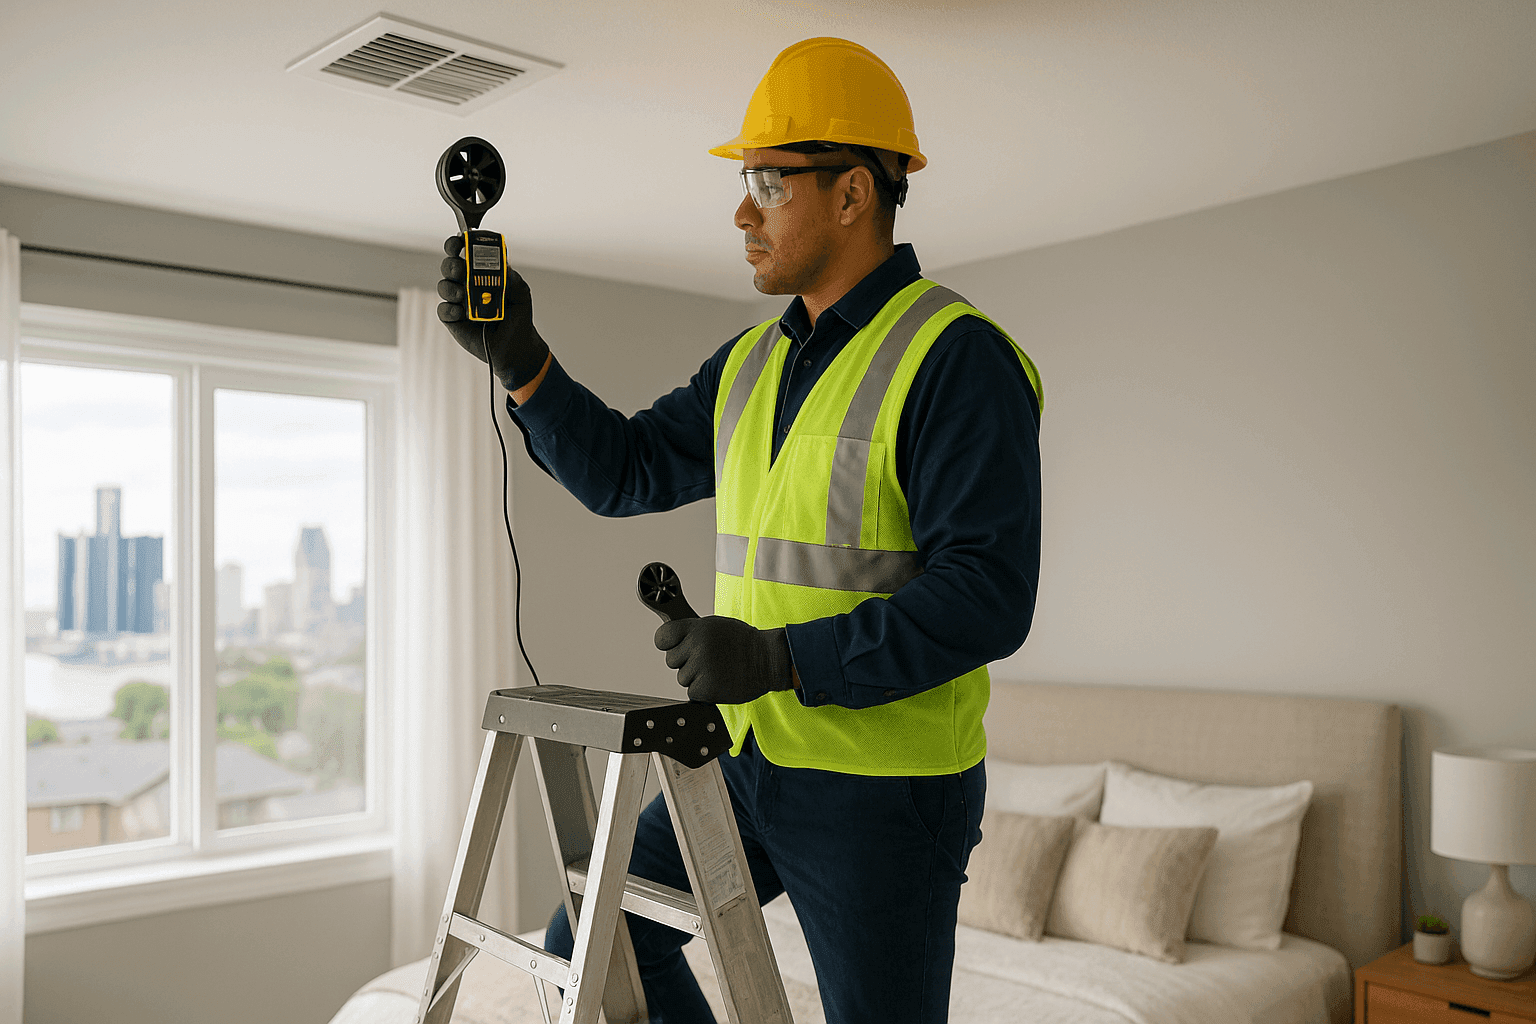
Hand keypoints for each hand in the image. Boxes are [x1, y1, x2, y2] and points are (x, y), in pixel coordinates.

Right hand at [437, 235, 549, 391]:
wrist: (516, 347)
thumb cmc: (517, 317)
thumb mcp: (522, 295)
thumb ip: (514, 280)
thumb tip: (504, 270)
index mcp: (480, 273)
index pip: (464, 252)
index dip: (458, 243)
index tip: (460, 240)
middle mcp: (466, 284)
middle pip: (449, 266)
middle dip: (451, 264)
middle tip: (460, 269)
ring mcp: (458, 301)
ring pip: (444, 286)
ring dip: (450, 286)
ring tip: (463, 294)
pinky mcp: (453, 319)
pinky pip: (443, 309)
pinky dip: (449, 308)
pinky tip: (460, 312)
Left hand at [654, 615, 793, 704]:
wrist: (768, 660)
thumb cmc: (743, 643)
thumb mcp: (716, 626)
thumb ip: (692, 631)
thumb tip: (671, 638)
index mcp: (698, 628)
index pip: (662, 637)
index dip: (667, 644)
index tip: (675, 646)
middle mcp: (697, 646)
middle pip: (671, 660)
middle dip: (685, 662)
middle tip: (707, 660)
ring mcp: (702, 667)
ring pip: (682, 678)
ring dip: (696, 677)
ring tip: (717, 669)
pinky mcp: (707, 688)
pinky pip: (692, 692)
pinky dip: (704, 691)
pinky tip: (719, 681)